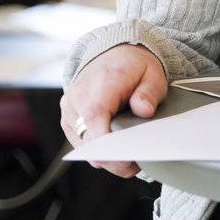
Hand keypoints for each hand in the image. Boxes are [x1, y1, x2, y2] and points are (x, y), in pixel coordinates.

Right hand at [59, 44, 166, 178]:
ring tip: (130, 157)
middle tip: (136, 166)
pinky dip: (97, 148)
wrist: (112, 54)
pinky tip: (116, 149)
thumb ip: (149, 92)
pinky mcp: (67, 119)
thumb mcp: (152, 73)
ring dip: (105, 155)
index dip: (108, 142)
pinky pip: (80, 142)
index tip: (125, 159)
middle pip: (88, 139)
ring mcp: (69, 110)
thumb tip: (144, 110)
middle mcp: (78, 98)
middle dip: (111, 157)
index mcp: (101, 84)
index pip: (96, 117)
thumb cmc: (133, 66)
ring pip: (83, 145)